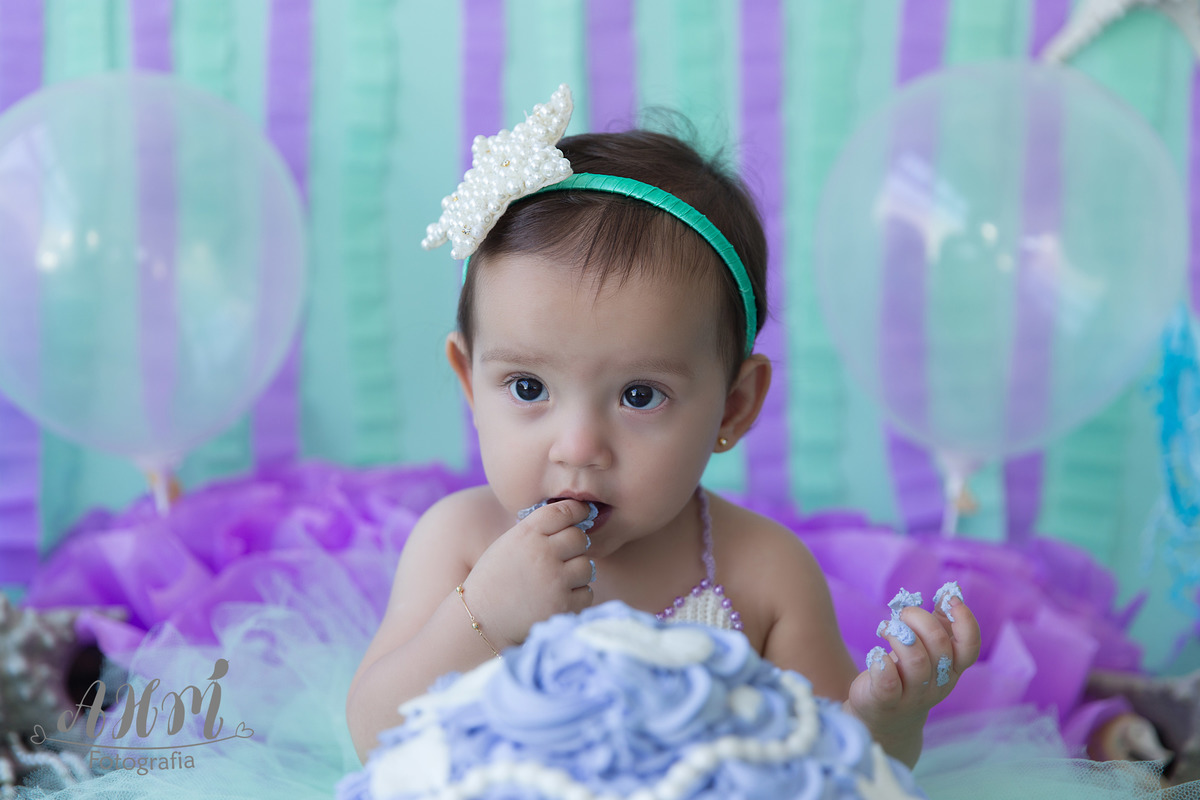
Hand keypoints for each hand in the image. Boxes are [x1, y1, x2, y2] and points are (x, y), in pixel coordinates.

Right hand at [459, 499, 595, 648]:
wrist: (481, 620)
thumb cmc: (495, 579)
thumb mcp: (508, 544)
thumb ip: (538, 531)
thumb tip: (576, 519)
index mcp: (527, 534)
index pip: (563, 511)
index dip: (577, 510)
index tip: (583, 513)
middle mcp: (543, 553)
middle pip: (579, 538)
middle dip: (575, 546)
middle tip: (563, 557)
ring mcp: (555, 581)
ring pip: (586, 566)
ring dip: (577, 573)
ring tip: (557, 581)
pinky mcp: (563, 606)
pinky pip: (586, 593)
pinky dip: (577, 596)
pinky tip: (558, 598)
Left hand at [847, 595, 980, 741]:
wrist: (885, 718)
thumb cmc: (908, 674)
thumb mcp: (929, 650)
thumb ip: (940, 622)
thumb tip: (949, 593)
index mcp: (952, 668)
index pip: (970, 647)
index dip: (965, 621)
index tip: (950, 599)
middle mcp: (938, 684)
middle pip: (939, 647)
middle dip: (920, 620)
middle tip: (902, 614)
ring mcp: (913, 696)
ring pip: (916, 662)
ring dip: (899, 636)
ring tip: (886, 628)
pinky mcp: (886, 701)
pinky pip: (889, 681)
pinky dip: (881, 662)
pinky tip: (876, 653)